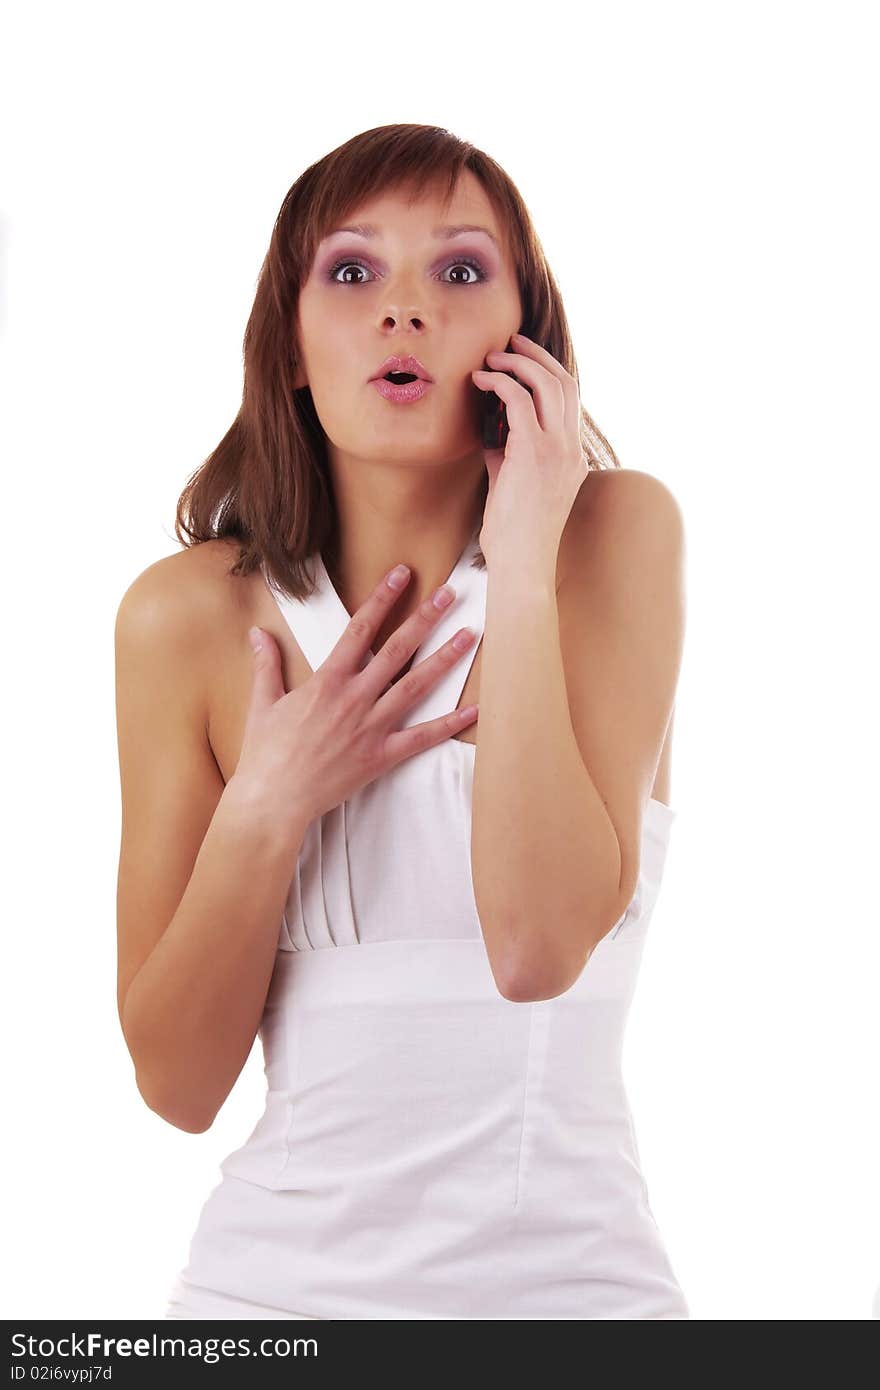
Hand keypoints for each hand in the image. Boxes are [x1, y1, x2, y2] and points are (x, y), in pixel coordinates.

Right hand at [233, 570, 478, 827]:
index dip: (383, 599)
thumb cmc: (265, 754)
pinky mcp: (381, 756)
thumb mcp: (262, 703)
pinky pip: (422, 738)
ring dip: (445, 659)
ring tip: (469, 636)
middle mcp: (354, 698)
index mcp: (327, 681)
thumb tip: (257, 633)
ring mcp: (371, 727)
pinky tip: (473, 710)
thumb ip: (266, 664)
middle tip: (449, 594)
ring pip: (416, 686)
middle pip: (397, 650)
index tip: (402, 575)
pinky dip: (449, 724)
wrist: (274, 800)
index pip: (360, 630)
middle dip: (425, 618)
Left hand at [472, 332, 587, 569]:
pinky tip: (481, 380)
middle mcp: (571, 449)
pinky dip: (500, 382)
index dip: (547, 373)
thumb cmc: (515, 536)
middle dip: (537, 356)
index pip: (569, 401)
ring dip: (519, 362)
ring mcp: (557, 450)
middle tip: (512, 342)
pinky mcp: (534, 453)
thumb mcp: (513, 487)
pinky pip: (518, 399)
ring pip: (547, 384)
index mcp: (573, 458)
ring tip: (493, 356)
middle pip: (565, 383)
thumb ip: (506, 456)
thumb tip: (490, 432)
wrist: (522, 563)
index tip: (524, 360)